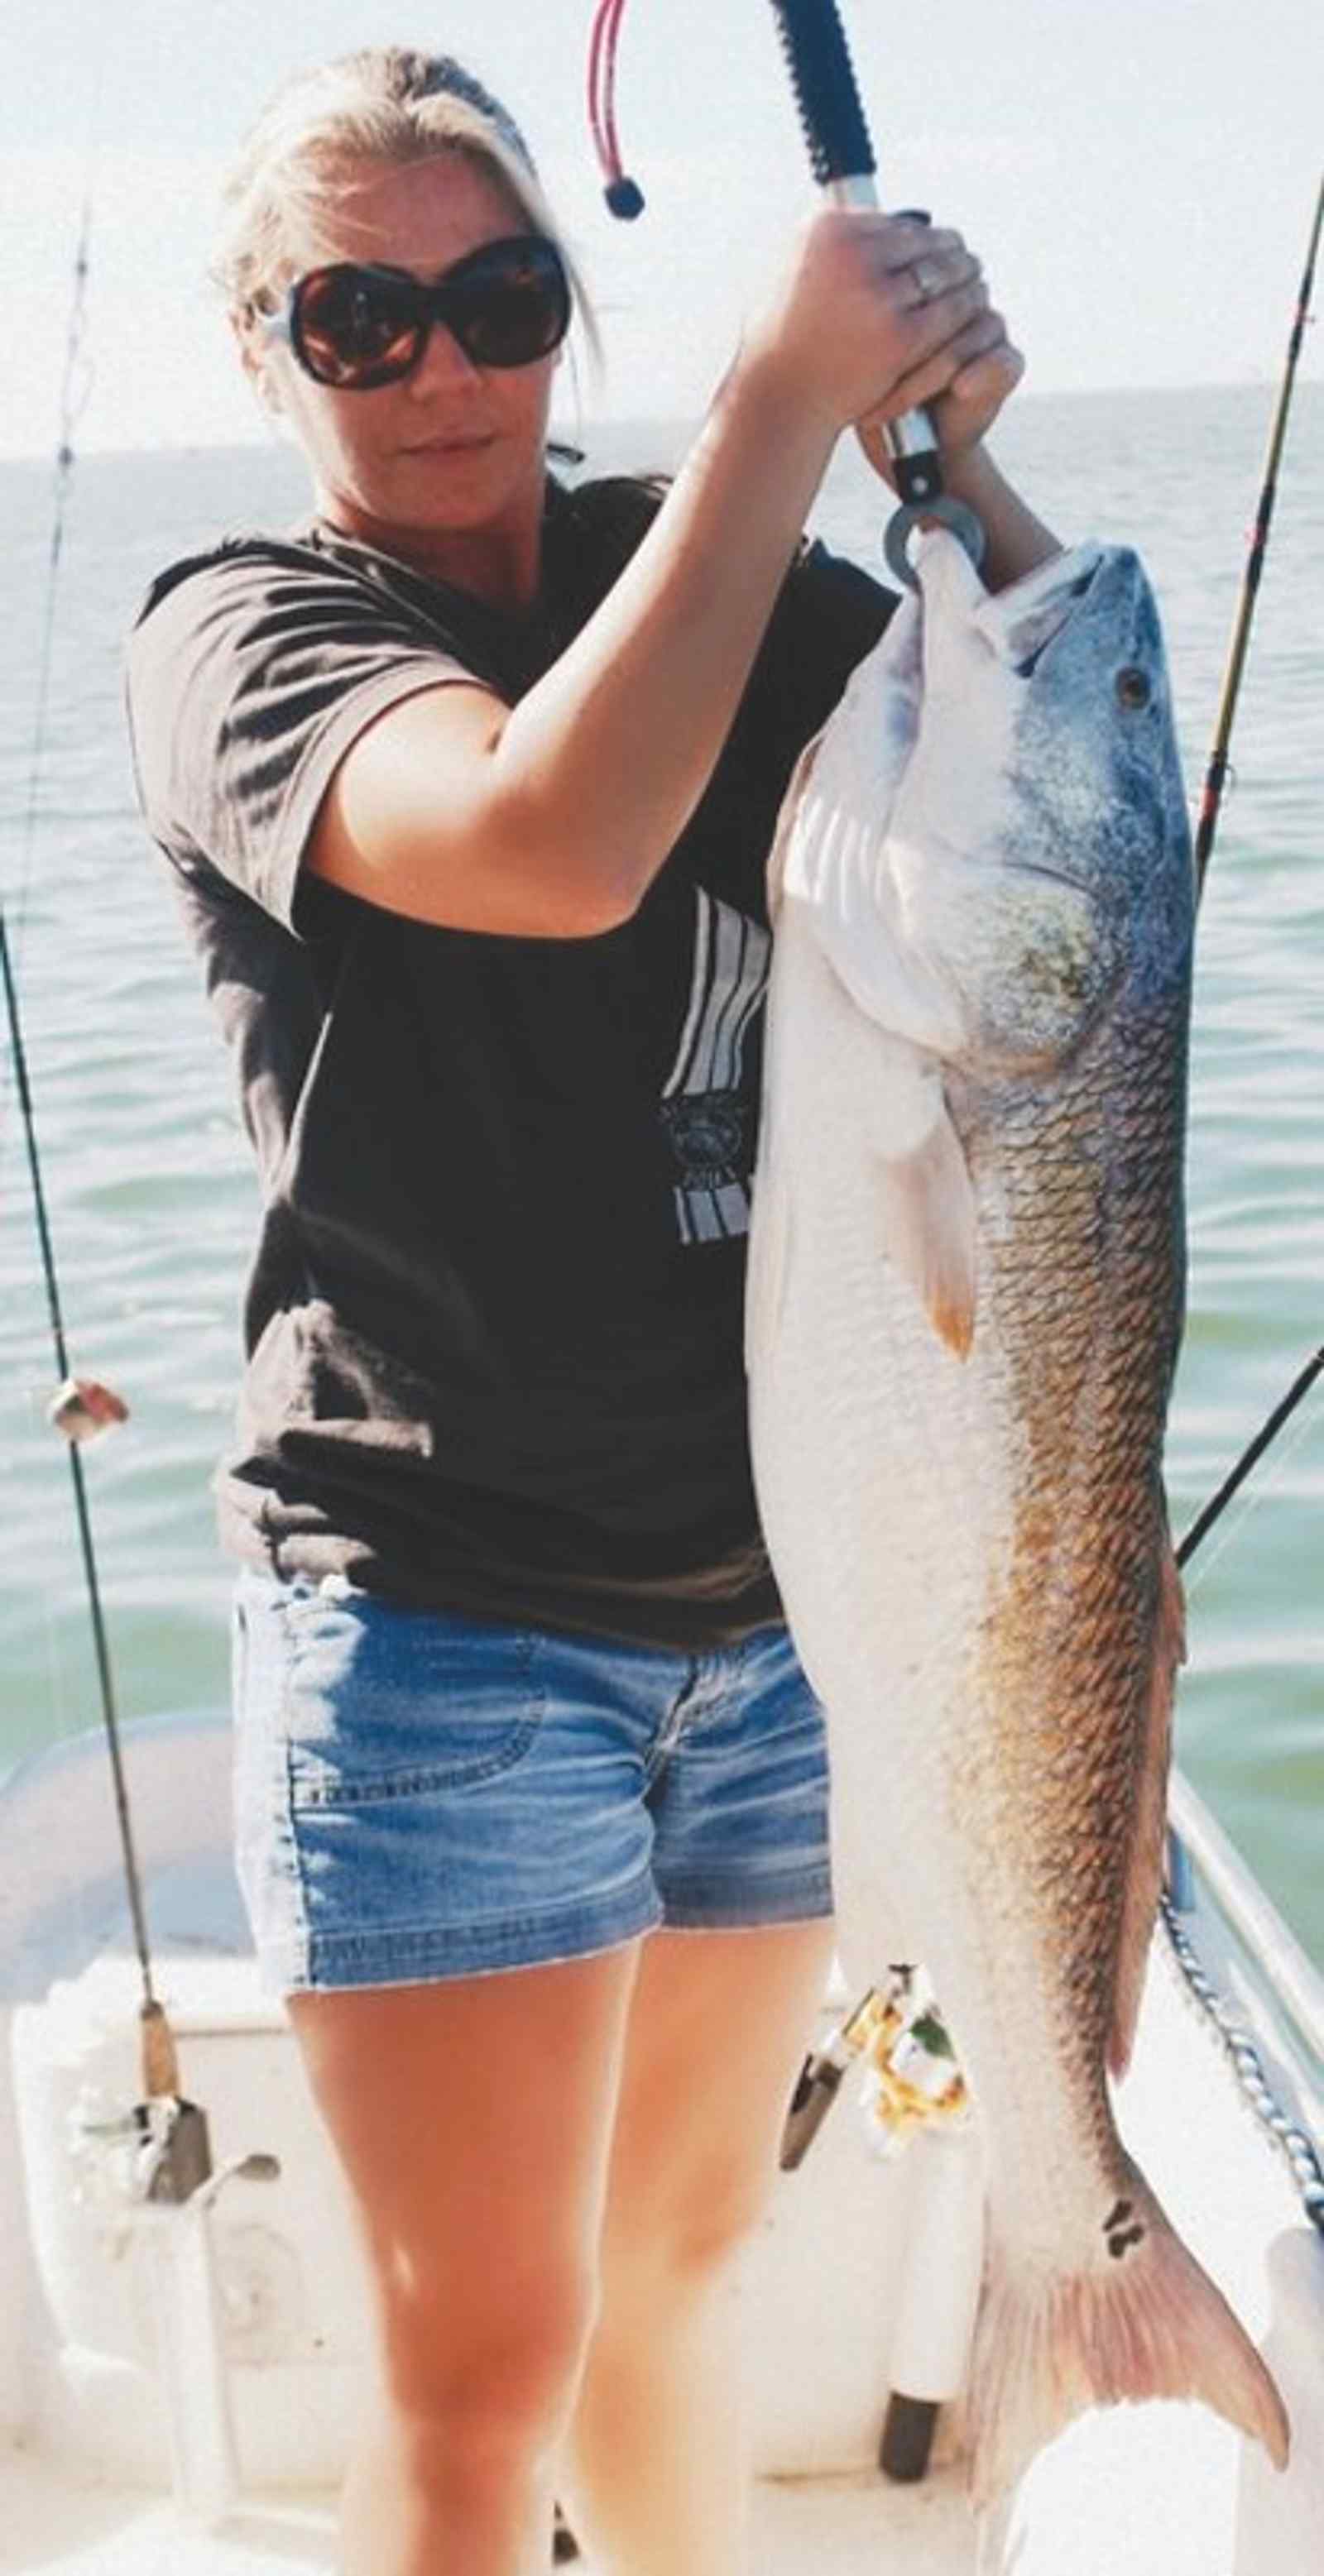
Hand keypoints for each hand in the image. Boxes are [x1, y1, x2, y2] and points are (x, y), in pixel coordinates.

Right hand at [739, 208, 1013, 445]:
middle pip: (924, 242)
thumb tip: (872, 217)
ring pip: (943, 273)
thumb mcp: (797, 273)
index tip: (937, 247)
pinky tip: (973, 316)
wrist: (780, 398)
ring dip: (964, 279)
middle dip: (949, 254)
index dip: (921, 236)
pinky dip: (964, 312)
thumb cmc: (784, 341)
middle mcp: (851, 253)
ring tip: (974, 286)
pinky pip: (949, 313)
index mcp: (827, 229)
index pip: (893, 222)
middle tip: (968, 265)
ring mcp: (876, 295)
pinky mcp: (898, 335)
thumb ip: (834, 245)